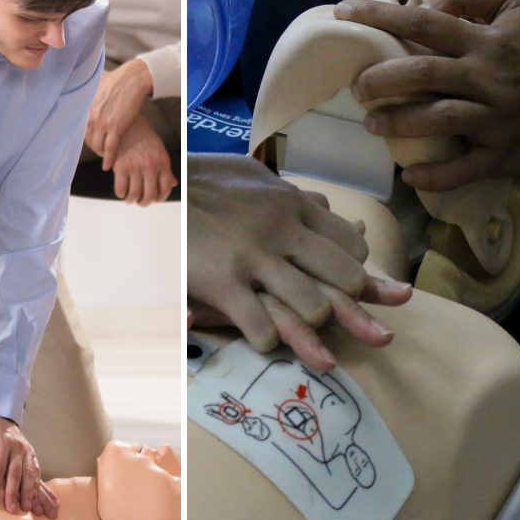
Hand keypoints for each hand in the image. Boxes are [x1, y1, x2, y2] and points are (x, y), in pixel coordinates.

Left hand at [0, 412, 58, 517]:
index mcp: (4, 441)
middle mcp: (18, 446)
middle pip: (16, 473)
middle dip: (14, 493)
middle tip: (11, 511)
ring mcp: (27, 450)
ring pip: (29, 474)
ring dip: (30, 493)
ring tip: (28, 509)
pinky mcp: (32, 454)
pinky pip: (36, 471)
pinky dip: (37, 485)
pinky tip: (36, 498)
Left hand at [85, 58, 153, 166]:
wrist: (131, 80)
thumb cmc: (115, 82)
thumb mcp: (95, 91)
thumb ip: (89, 103)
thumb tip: (84, 108)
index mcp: (84, 109)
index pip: (80, 131)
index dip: (87, 138)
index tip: (91, 143)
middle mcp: (90, 117)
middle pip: (88, 141)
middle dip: (94, 148)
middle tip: (100, 151)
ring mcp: (102, 123)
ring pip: (98, 146)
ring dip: (102, 153)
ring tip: (106, 156)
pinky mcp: (115, 127)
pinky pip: (110, 148)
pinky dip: (109, 158)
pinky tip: (109, 165)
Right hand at [110, 115, 176, 204]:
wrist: (126, 121)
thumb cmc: (142, 133)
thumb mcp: (159, 148)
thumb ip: (166, 167)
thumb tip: (173, 183)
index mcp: (162, 162)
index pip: (165, 189)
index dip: (159, 198)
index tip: (154, 199)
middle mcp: (151, 166)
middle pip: (149, 196)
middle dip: (144, 202)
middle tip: (140, 202)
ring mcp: (135, 167)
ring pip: (134, 195)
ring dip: (131, 200)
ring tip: (129, 198)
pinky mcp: (120, 166)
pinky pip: (120, 189)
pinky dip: (120, 193)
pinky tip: (121, 190)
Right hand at [188, 154, 411, 370]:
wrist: (163, 196)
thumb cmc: (209, 185)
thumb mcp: (256, 178)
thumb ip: (293, 193)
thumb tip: (325, 202)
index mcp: (293, 205)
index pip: (352, 244)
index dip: (356, 270)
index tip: (348, 283)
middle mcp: (282, 230)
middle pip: (346, 278)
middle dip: (350, 304)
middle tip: (336, 314)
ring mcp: (254, 258)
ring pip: (313, 306)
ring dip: (313, 326)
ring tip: (303, 329)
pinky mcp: (224, 283)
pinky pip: (262, 327)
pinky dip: (268, 340)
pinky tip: (264, 339)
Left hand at [341, 0, 519, 190]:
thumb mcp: (514, 4)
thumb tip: (425, 0)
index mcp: (485, 41)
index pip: (425, 24)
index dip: (382, 18)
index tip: (345, 16)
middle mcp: (488, 78)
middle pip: (426, 74)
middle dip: (383, 79)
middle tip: (357, 86)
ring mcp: (496, 119)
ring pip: (441, 119)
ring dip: (400, 123)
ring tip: (371, 124)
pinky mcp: (503, 153)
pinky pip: (466, 168)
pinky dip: (436, 176)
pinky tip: (409, 176)